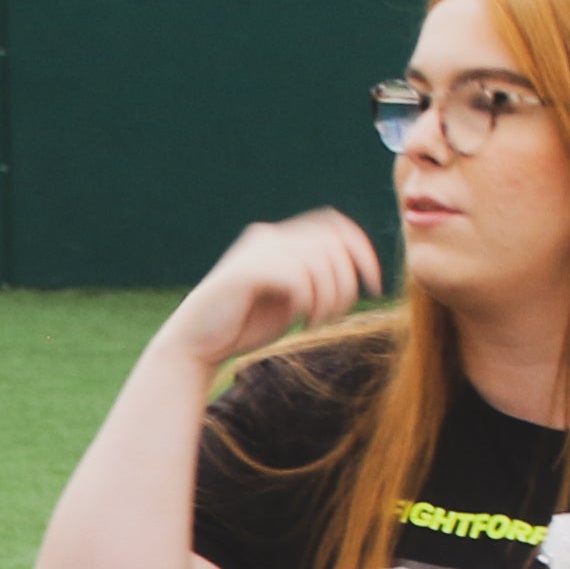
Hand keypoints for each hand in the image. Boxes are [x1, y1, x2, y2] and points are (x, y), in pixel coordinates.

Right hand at [155, 209, 384, 373]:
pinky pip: (298, 278)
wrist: (195, 343)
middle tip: (336, 314)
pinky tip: (302, 322)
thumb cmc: (243, 325)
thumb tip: (356, 277)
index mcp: (279, 239)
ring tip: (317, 322)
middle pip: (333, 244)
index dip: (363, 250)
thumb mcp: (290, 299)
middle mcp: (269, 238)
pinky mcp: (247, 272)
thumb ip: (315, 280)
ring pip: (320, 262)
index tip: (374, 284)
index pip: (336, 225)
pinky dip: (310, 302)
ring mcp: (257, 252)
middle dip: (347, 282)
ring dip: (330, 297)